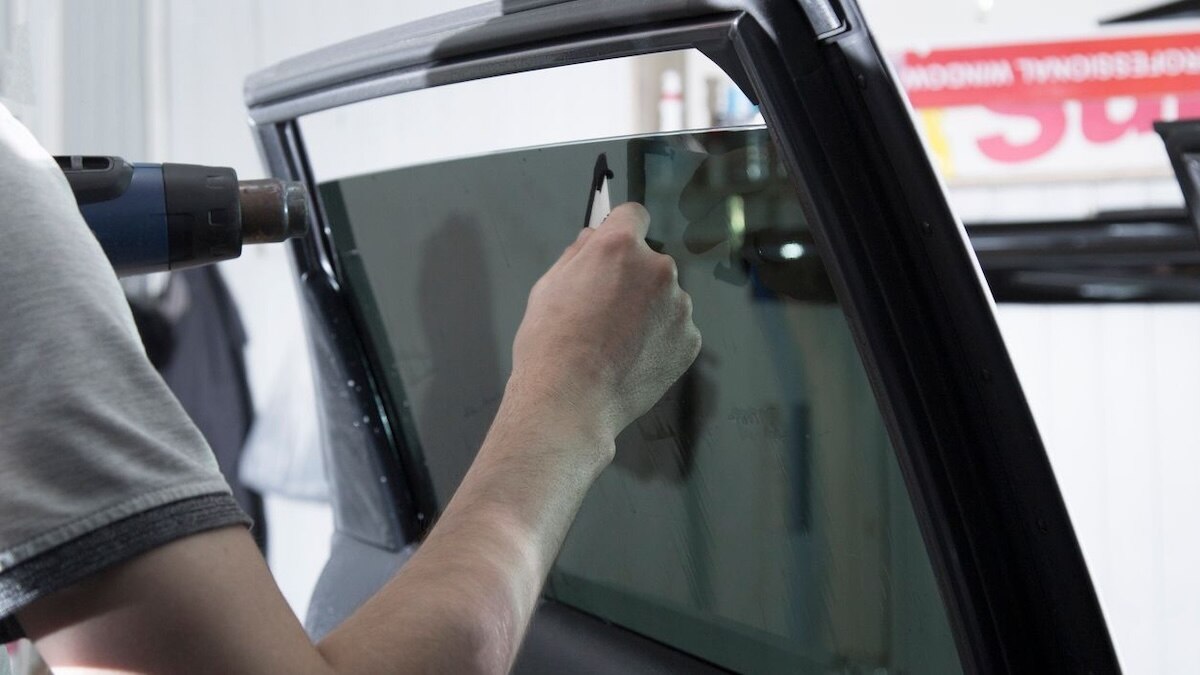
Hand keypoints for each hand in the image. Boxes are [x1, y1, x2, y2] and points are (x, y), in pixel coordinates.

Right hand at [507, 202, 701, 450]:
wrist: (571, 402)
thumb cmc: (551, 345)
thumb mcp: (548, 286)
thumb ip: (578, 254)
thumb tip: (594, 237)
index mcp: (620, 247)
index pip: (633, 215)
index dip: (621, 229)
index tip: (615, 246)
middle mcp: (658, 269)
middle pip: (650, 261)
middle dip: (632, 278)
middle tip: (605, 311)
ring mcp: (679, 306)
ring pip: (665, 298)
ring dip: (649, 310)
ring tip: (617, 342)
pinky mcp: (690, 340)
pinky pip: (675, 329)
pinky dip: (660, 339)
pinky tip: (632, 358)